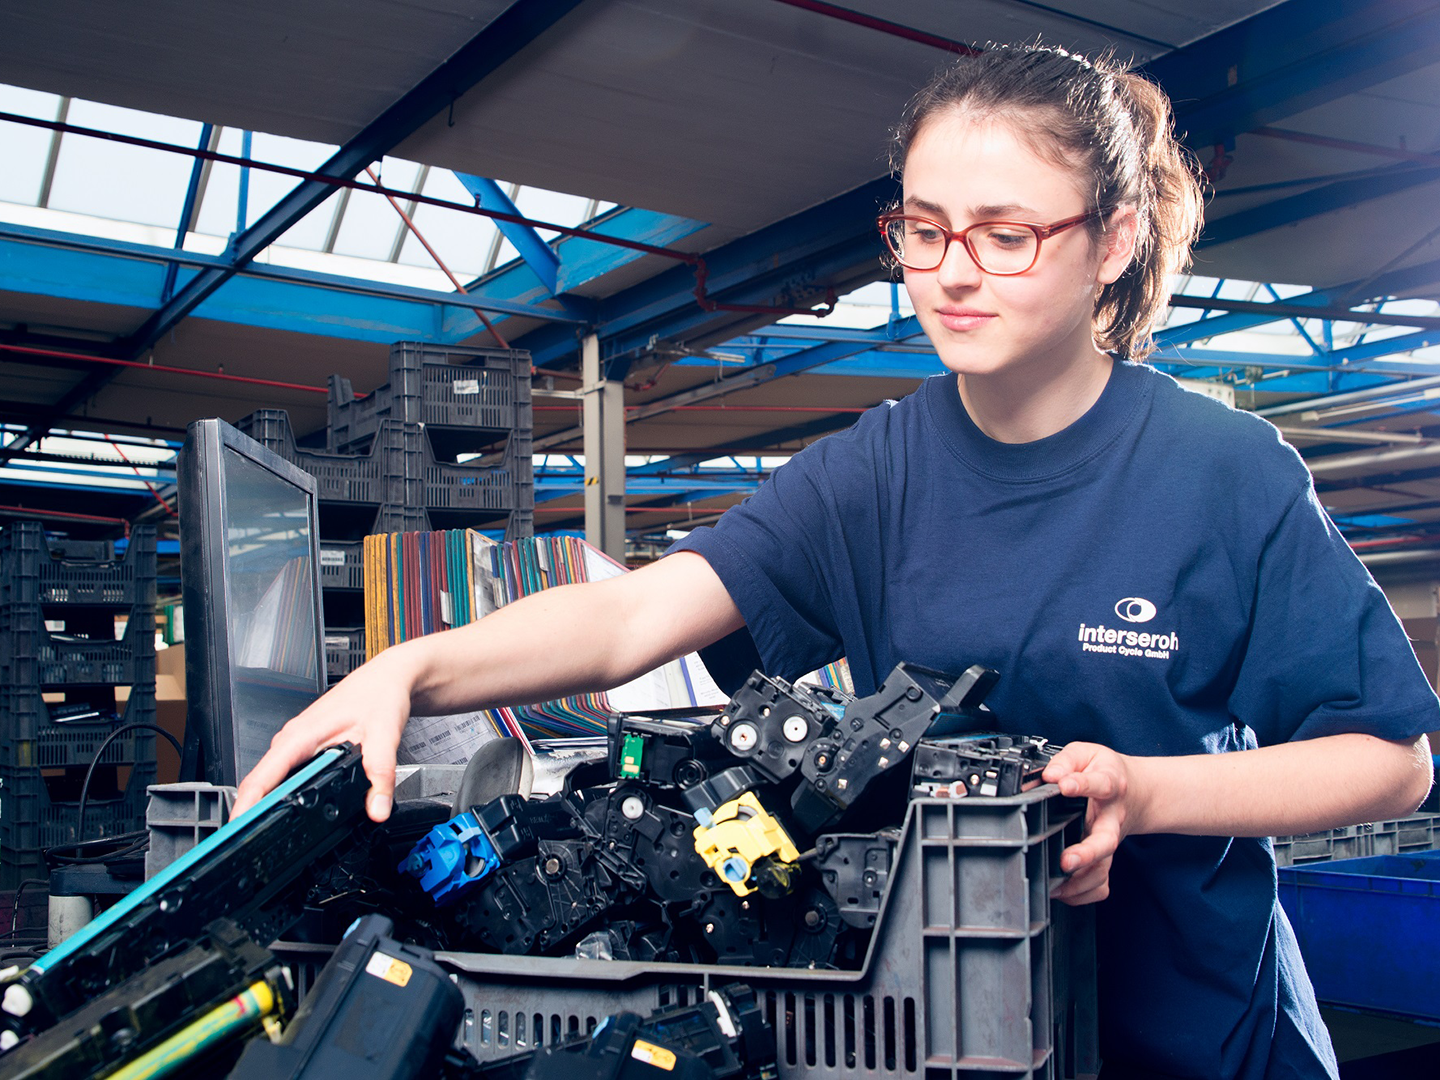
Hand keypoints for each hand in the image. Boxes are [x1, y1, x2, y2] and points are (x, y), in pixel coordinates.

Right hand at [232, 648, 415, 821]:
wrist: (388, 678)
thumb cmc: (380, 695)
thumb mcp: (384, 736)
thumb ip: (380, 775)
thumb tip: (377, 808)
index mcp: (301, 735)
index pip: (261, 777)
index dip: (245, 807)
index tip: (236, 831)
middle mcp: (293, 739)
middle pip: (262, 782)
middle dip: (252, 813)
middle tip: (251, 845)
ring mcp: (297, 742)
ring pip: (274, 779)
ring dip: (267, 804)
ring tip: (264, 834)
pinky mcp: (307, 746)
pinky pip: (286, 773)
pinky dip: (284, 793)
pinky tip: (290, 809)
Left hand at [1042, 741, 1146, 906]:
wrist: (1136, 793)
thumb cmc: (1105, 773)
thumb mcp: (1087, 754)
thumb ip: (1067, 760)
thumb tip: (1050, 775)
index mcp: (1109, 786)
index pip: (1099, 784)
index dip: (1081, 785)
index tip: (1064, 785)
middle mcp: (1110, 819)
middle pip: (1105, 841)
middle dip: (1086, 853)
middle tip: (1067, 861)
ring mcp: (1108, 842)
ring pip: (1102, 869)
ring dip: (1080, 881)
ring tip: (1056, 884)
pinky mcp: (1105, 860)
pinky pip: (1100, 885)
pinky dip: (1083, 894)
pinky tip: (1063, 892)